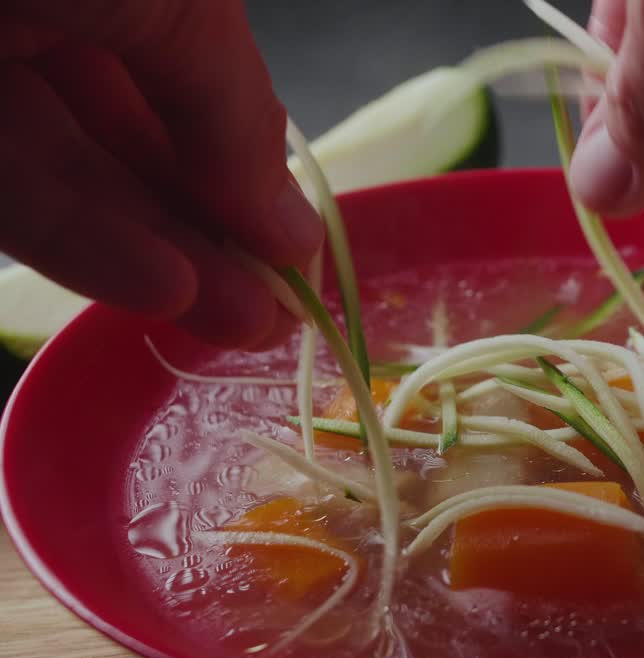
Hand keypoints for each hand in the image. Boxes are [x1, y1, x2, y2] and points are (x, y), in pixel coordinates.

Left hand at [1, 1, 320, 347]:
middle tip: (273, 310)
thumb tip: (290, 225)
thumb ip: (234, 110)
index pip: (199, 74)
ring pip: (75, 172)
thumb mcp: (175, 0)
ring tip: (235, 321)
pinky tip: (162, 286)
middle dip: (215, 226)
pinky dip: (85, 244)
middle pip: (143, 133)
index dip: (252, 161)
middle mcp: (51, 9)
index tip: (297, 250)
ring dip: (163, 250)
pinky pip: (11, 192)